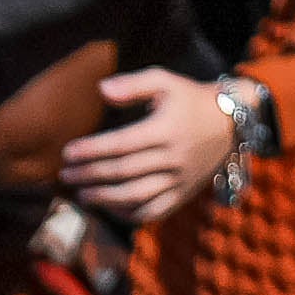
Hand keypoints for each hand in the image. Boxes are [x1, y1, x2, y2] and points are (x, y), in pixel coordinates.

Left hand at [60, 69, 241, 225]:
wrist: (230, 122)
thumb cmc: (188, 97)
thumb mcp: (163, 80)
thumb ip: (132, 84)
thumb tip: (101, 90)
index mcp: (165, 130)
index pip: (121, 144)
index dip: (91, 151)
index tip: (66, 154)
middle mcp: (173, 158)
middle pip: (124, 172)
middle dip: (90, 176)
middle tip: (64, 175)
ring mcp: (180, 179)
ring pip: (138, 196)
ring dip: (105, 199)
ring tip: (80, 195)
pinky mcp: (185, 193)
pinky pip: (156, 211)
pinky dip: (130, 214)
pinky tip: (109, 207)